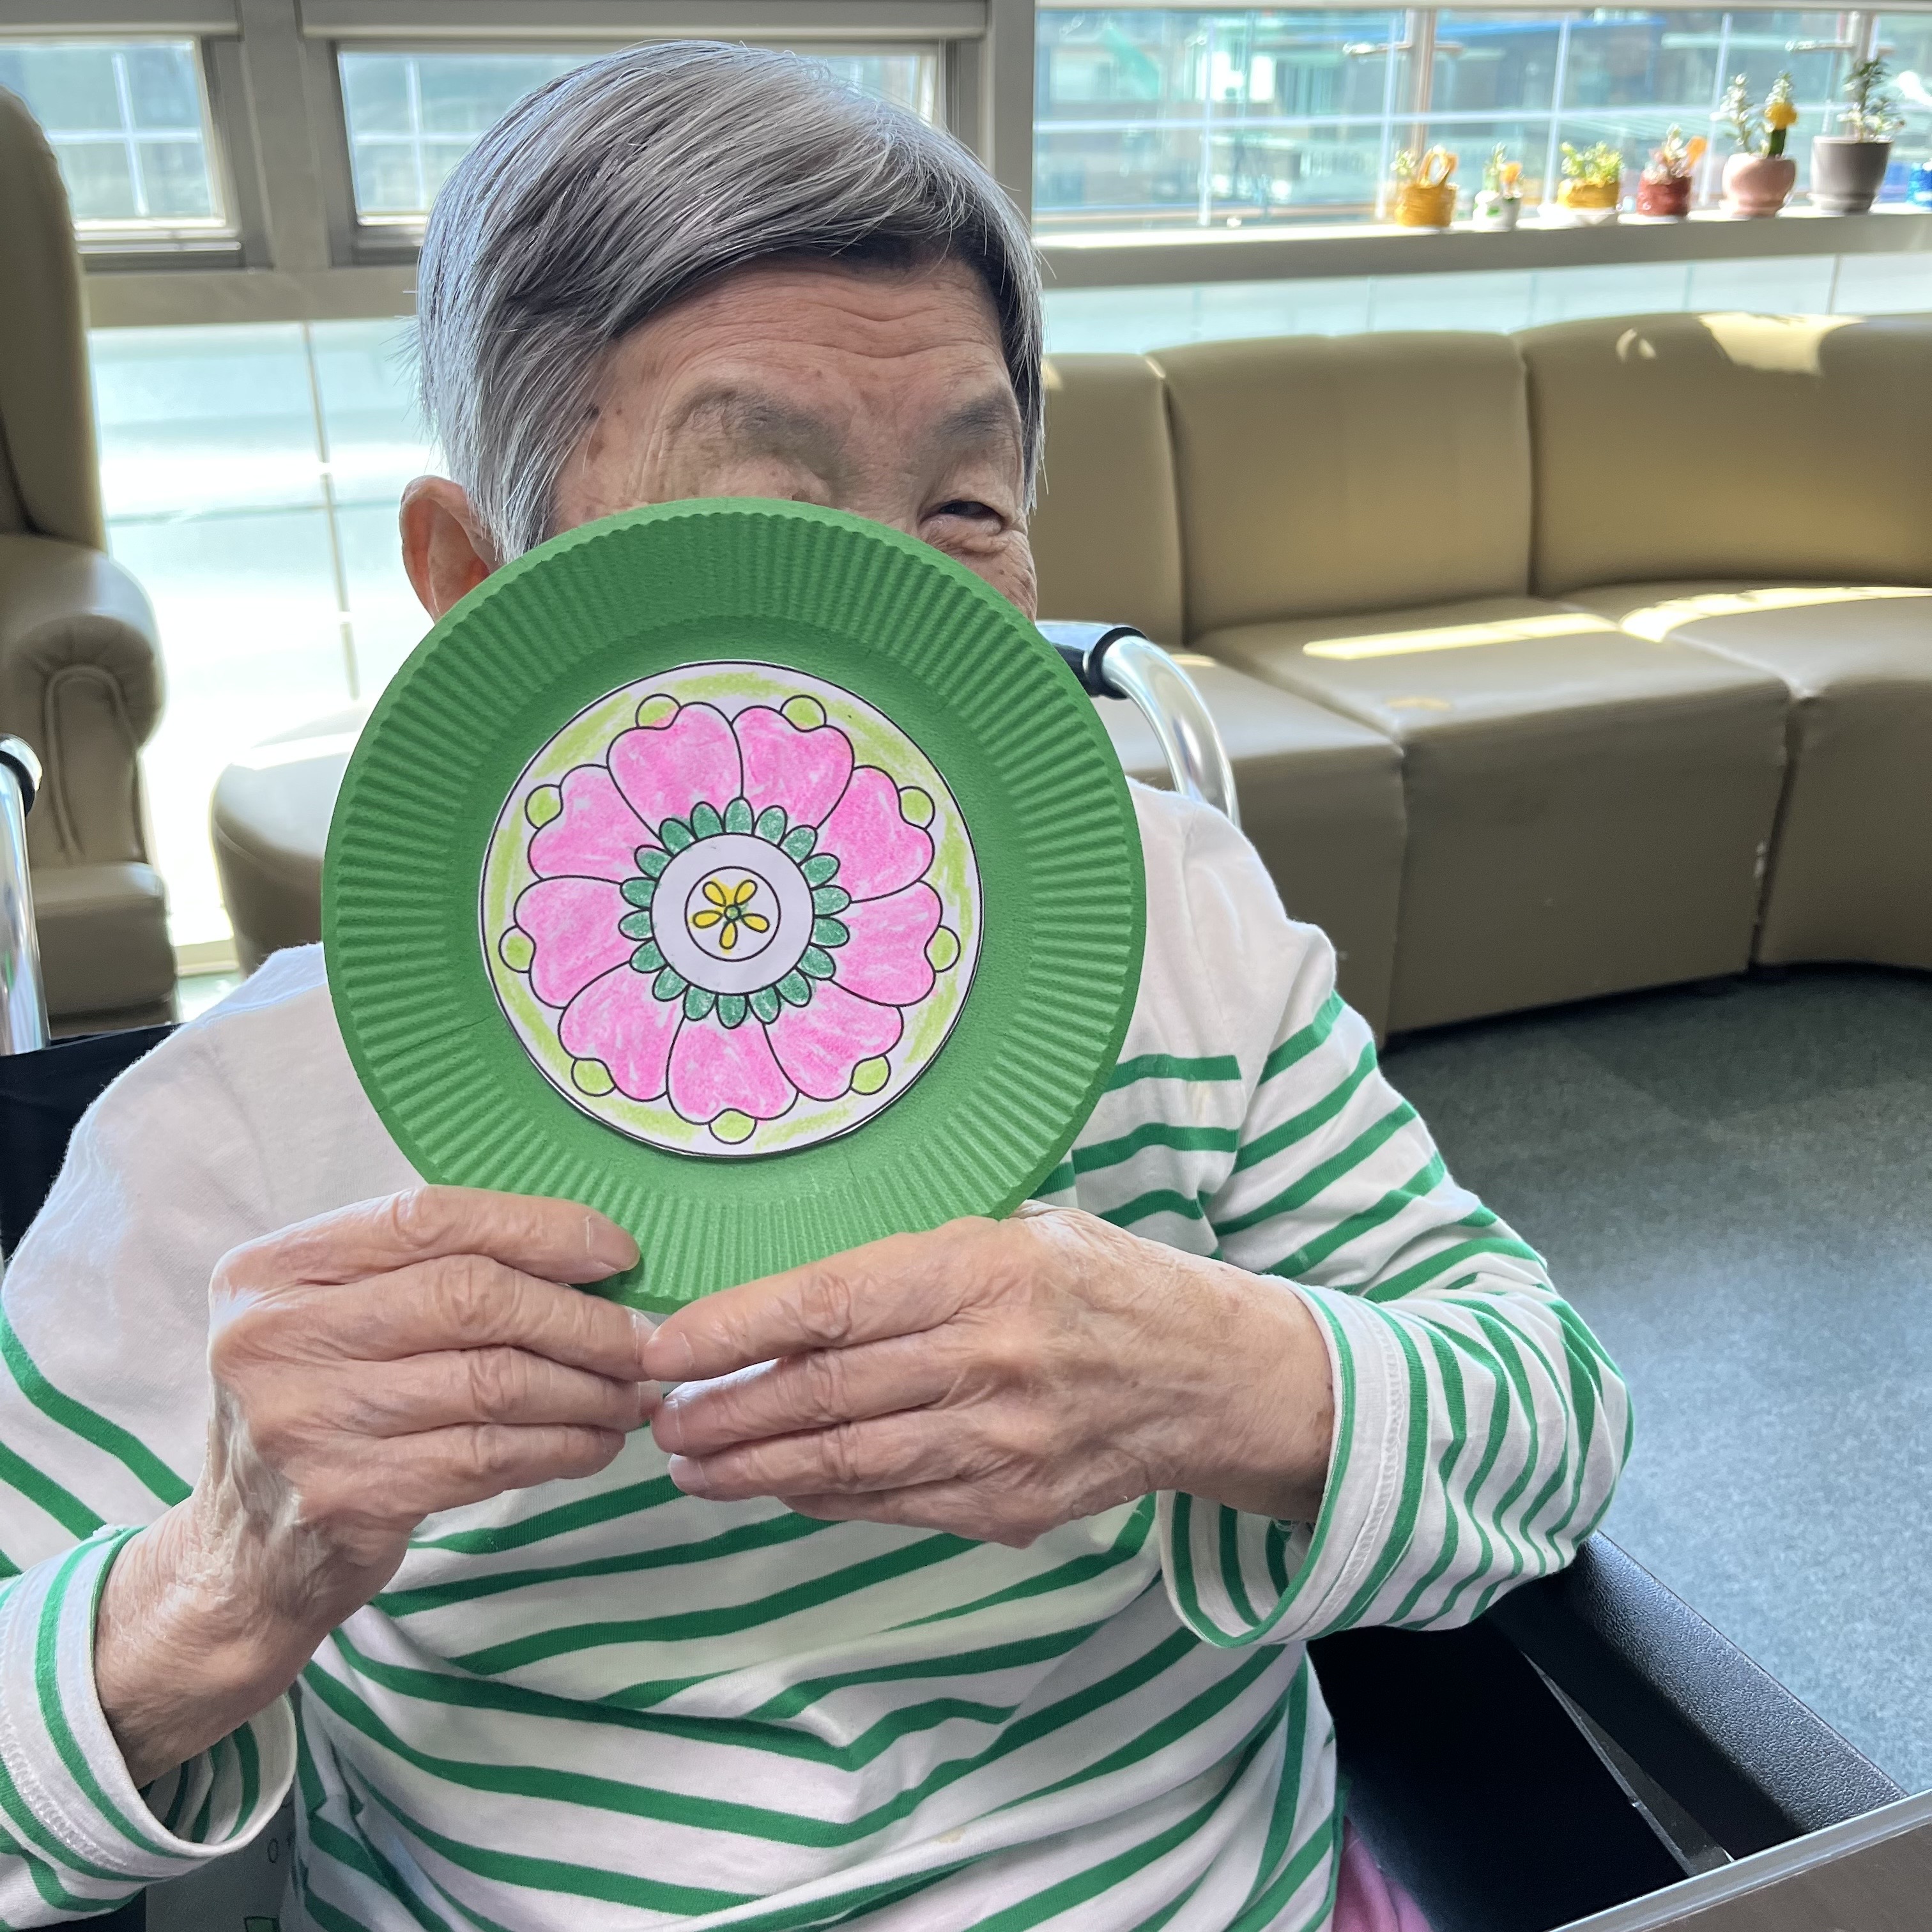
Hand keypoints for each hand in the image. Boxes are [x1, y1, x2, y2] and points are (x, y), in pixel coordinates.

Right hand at [95, 1187, 652, 1786]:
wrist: (244, 1559)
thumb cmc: (321, 1410)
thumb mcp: (334, 1319)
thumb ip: (428, 1273)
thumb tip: (590, 1258)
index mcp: (274, 1269)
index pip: (429, 1218)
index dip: (538, 1228)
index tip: (617, 1253)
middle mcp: (277, 1336)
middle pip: (471, 1297)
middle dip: (580, 1317)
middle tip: (642, 1339)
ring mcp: (307, 1420)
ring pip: (493, 1381)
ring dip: (587, 1388)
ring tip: (633, 1394)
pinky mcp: (349, 1496)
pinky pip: (489, 1455)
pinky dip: (563, 1446)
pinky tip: (597, 1443)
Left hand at [643, 1206, 1333, 1546]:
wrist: (1213, 1376)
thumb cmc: (1105, 1284)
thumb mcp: (1022, 1233)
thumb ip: (918, 1269)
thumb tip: (798, 1310)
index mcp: (986, 1272)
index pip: (831, 1303)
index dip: (736, 1330)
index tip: (666, 1349)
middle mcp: (991, 1360)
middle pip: (825, 1394)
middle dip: (725, 1412)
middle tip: (658, 1419)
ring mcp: (1004, 1443)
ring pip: (849, 1464)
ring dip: (756, 1470)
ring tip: (692, 1468)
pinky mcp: (1015, 1506)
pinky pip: (896, 1504)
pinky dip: (826, 1498)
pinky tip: (777, 1488)